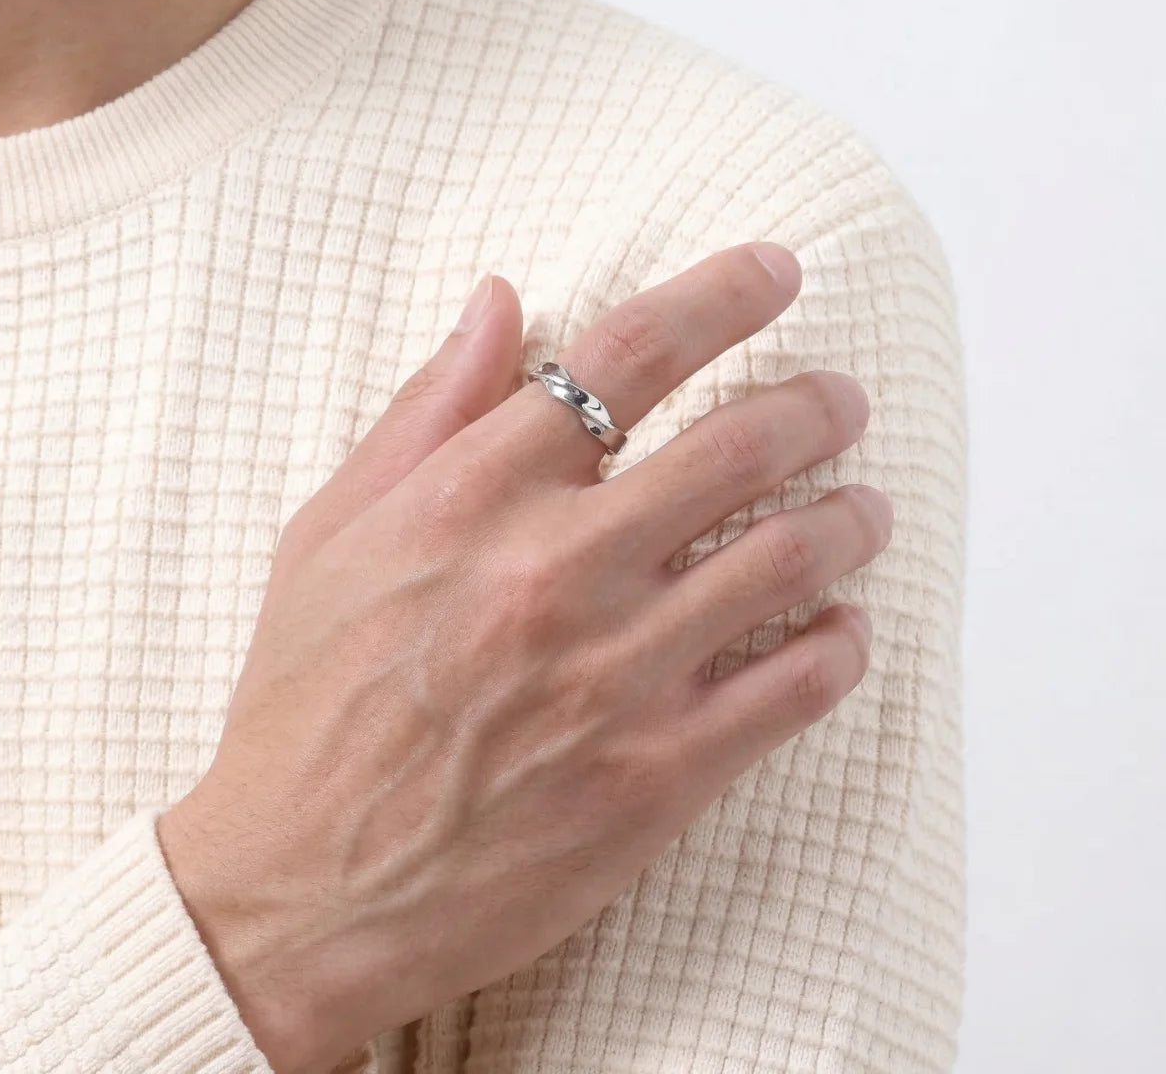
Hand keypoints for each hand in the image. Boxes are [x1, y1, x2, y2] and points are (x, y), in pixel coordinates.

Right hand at [156, 243, 892, 1073]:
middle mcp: (557, 568)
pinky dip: (843, 644)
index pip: (628, 353)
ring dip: (851, 517)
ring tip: (867, 507)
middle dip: (816, 403)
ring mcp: (617, 674)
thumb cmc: (303, 706)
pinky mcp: (657, 777)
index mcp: (473, 495)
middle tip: (843, 400)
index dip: (721, 295)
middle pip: (740, 442)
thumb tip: (502, 300)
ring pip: (789, 556)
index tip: (777, 271)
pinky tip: (845, 628)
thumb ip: (425, 411)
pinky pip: (795, 689)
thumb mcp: (328, 536)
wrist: (297, 894)